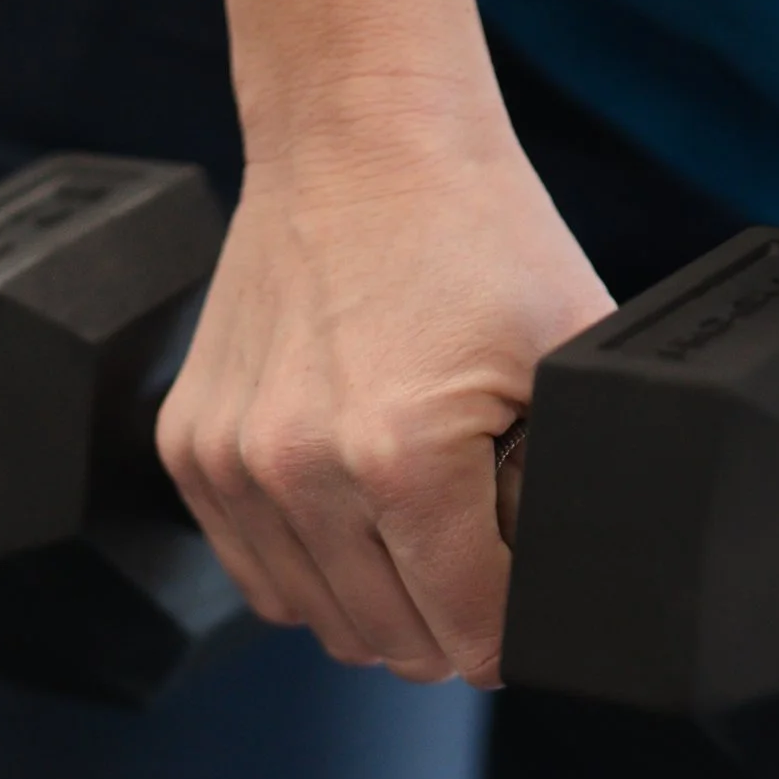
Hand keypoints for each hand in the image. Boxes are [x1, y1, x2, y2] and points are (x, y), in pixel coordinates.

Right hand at [155, 110, 609, 685]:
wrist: (358, 136)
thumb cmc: (475, 232)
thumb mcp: (571, 353)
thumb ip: (583, 480)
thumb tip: (589, 580)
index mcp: (402, 459)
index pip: (470, 633)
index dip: (515, 633)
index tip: (529, 608)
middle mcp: (300, 472)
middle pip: (396, 642)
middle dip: (452, 621)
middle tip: (484, 563)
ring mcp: (232, 464)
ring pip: (322, 623)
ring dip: (381, 604)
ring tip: (422, 533)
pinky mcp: (190, 450)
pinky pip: (260, 575)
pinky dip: (312, 570)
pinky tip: (356, 516)